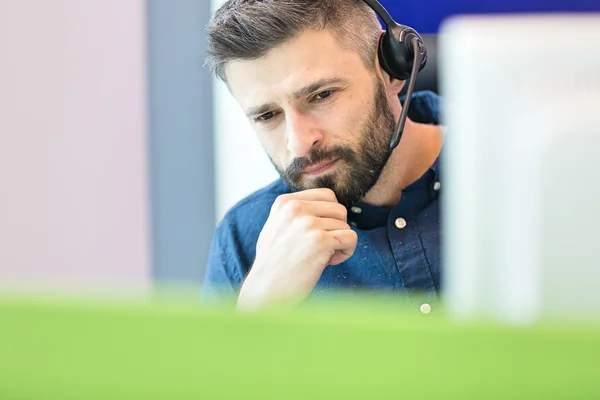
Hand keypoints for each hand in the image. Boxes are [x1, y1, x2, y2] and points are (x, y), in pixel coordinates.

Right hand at [237, 188, 357, 310]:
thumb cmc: (274, 263)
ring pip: (346, 225)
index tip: (317, 233)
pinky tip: (330, 262)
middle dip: (337, 229)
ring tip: (321, 257)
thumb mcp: (277, 226)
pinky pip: (351, 238)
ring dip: (340, 244)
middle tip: (322, 247)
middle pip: (339, 209)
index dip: (330, 215)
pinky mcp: (320, 241)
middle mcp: (296, 208)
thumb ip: (296, 213)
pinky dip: (346, 252)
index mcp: (285, 202)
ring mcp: (308, 224)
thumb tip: (328, 206)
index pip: (327, 195)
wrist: (266, 290)